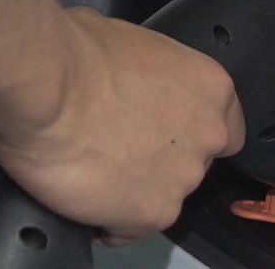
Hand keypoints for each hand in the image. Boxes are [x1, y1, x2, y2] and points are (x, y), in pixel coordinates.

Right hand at [0, 7, 244, 245]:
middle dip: (161, 161)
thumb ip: (156, 78)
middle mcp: (208, 136)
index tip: (165, 136)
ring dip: (135, 189)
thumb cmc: (79, 52)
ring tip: (93, 169)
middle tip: (118, 147)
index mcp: (212, 89)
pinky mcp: (151, 213)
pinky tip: (84, 194)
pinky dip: (109, 219)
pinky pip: (130, 227)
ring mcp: (182, 179)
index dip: (190, 135)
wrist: (47, 84)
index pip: (226, 129)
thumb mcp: (136, 46)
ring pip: (162, 196)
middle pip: (192, 163)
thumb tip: (135, 86)